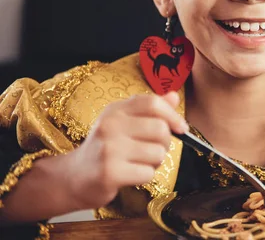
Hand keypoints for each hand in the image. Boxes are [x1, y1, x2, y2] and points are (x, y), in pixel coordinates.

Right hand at [63, 92, 187, 209]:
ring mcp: (109, 149)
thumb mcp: (124, 122)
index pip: (153, 103)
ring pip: (157, 153)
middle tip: (154, 150)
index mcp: (115, 110)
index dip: (173, 115)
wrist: (73, 177)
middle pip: (160, 129)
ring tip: (139, 163)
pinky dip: (145, 176)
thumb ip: (149, 110)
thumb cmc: (105, 148)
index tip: (181, 128)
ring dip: (155, 162)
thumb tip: (174, 96)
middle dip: (165, 143)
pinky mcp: (109, 172)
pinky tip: (131, 175)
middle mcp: (110, 125)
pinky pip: (147, 173)